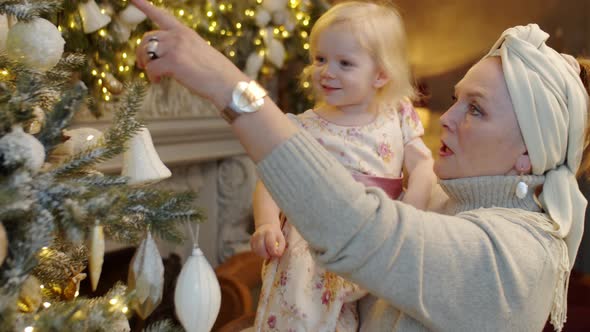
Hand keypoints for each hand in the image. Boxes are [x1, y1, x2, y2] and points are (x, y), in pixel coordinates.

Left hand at [131, 0, 247, 109]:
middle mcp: (178, 36)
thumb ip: (181, 49)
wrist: (228, 84)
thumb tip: (162, 58)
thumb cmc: (216, 73)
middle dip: (141, 52)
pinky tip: (159, 82)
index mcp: (185, 32)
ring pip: (146, 53)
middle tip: (142, 65)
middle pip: (147, 38)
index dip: (144, 6)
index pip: (161, 16)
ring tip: (154, 76)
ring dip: (146, 65)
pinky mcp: (172, 62)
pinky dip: (152, 77)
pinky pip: (151, 68)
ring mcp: (175, 48)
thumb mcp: (199, 52)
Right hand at [250, 224, 285, 258]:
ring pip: (256, 251)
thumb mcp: (281, 240)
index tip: (276, 254)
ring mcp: (254, 237)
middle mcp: (260, 234)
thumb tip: (276, 255)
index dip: (273, 252)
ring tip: (267, 252)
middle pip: (261, 249)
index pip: (270, 245)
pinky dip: (259, 253)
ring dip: (262, 255)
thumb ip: (280, 249)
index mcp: (269, 232)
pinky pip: (254, 251)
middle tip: (270, 255)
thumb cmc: (276, 235)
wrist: (267, 226)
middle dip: (266, 255)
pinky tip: (263, 249)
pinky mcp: (251, 241)